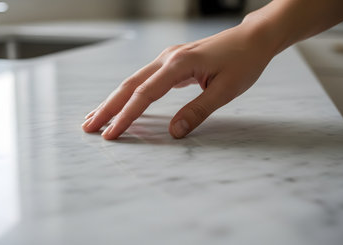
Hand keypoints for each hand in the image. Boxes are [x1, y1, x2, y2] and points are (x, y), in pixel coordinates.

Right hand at [82, 23, 273, 139]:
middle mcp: (167, 58)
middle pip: (129, 85)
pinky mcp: (172, 62)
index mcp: (179, 64)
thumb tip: (174, 132)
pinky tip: (122, 103)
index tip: (111, 134)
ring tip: (96, 117)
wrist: (253, 38)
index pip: (144, 94)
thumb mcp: (226, 90)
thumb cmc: (244, 62)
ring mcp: (167, 58)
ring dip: (114, 100)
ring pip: (133, 81)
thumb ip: (198, 111)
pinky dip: (129, 94)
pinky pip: (144, 80)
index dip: (126, 116)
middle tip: (89, 127)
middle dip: (108, 108)